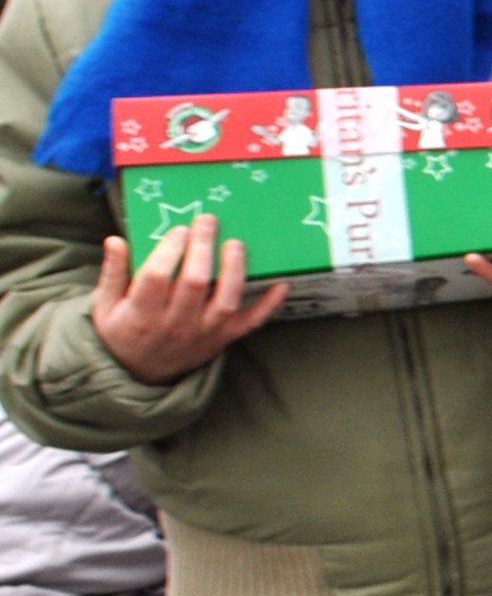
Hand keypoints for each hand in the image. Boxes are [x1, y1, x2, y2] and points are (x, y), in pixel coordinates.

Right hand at [90, 219, 287, 383]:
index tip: (179, 229)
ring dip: (234, 270)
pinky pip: (251, 322)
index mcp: (141, 313)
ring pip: (226, 300)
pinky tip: (281, 283)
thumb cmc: (121, 331)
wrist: (138, 374)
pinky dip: (269, 304)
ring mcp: (203, 333)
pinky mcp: (223, 339)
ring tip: (235, 244)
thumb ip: (112, 273)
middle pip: (194, 282)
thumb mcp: (105, 306)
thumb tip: (115, 240)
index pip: (157, 276)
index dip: (169, 250)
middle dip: (202, 248)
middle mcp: (175, 324)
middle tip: (207, 222)